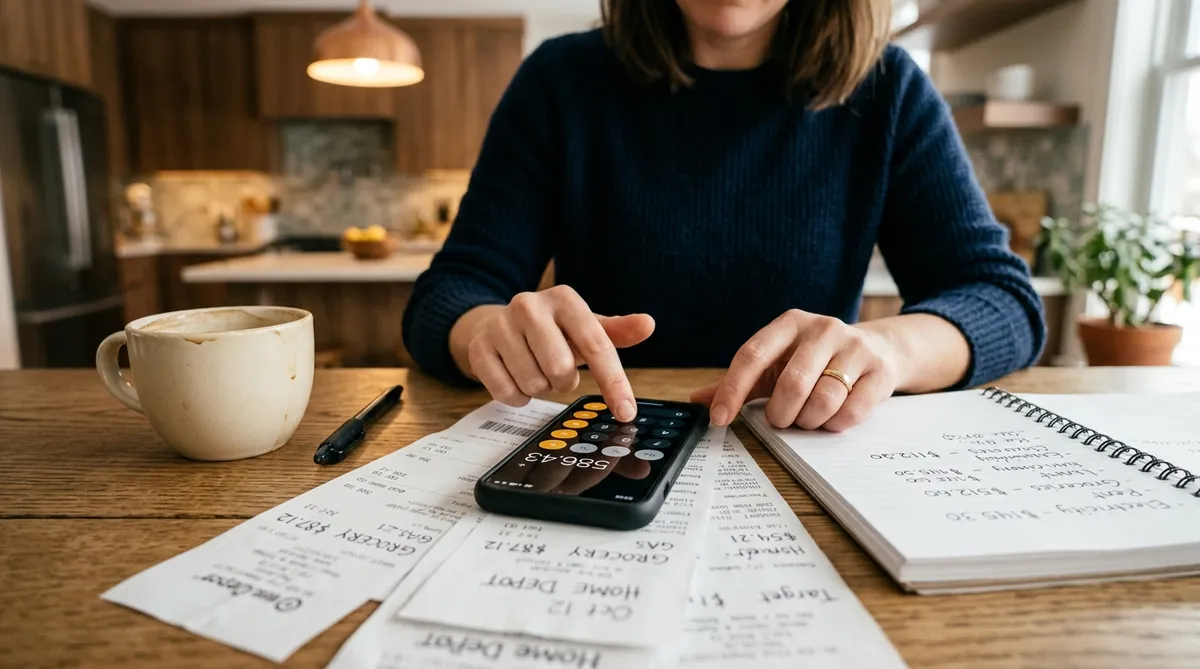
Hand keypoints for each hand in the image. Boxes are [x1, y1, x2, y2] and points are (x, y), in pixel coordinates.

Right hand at [449, 286, 654, 421]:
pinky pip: (507, 392)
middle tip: (558, 371)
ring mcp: (500, 325)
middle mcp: (529, 305)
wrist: (496, 324)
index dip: (614, 382)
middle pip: (562, 369)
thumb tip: (648, 324)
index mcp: (564, 299)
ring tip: (535, 369)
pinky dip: (517, 395)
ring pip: (534, 383)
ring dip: (541, 387)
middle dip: (565, 381)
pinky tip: (515, 376)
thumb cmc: (551, 330)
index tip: (626, 413)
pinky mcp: (479, 348)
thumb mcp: (585, 327)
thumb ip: (616, 331)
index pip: (596, 345)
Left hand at [691, 309, 901, 431]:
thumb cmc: (816, 360)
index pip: (752, 355)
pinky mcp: (878, 370)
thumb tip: (698, 401)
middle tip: (781, 420)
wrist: (879, 349)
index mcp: (789, 324)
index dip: (732, 390)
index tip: (720, 419)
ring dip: (809, 421)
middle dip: (781, 413)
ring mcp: (854, 347)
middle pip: (791, 383)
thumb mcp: (777, 364)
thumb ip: (740, 383)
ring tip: (809, 418)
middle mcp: (822, 329)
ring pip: (823, 400)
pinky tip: (833, 417)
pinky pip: (850, 411)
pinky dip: (835, 424)